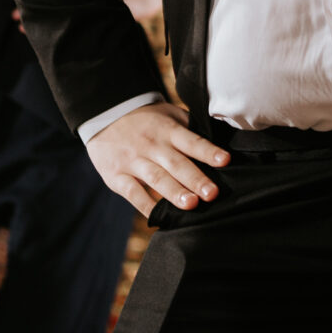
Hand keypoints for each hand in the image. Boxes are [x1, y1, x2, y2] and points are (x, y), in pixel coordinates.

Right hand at [88, 104, 228, 217]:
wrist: (105, 116)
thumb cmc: (147, 120)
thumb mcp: (169, 115)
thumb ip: (190, 129)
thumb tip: (221, 142)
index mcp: (168, 130)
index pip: (191, 141)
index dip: (208, 151)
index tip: (225, 160)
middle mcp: (153, 145)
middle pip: (176, 163)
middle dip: (195, 179)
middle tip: (212, 193)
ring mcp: (134, 161)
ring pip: (156, 178)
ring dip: (174, 192)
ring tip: (191, 204)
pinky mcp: (117, 176)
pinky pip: (132, 193)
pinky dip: (145, 206)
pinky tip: (158, 217)